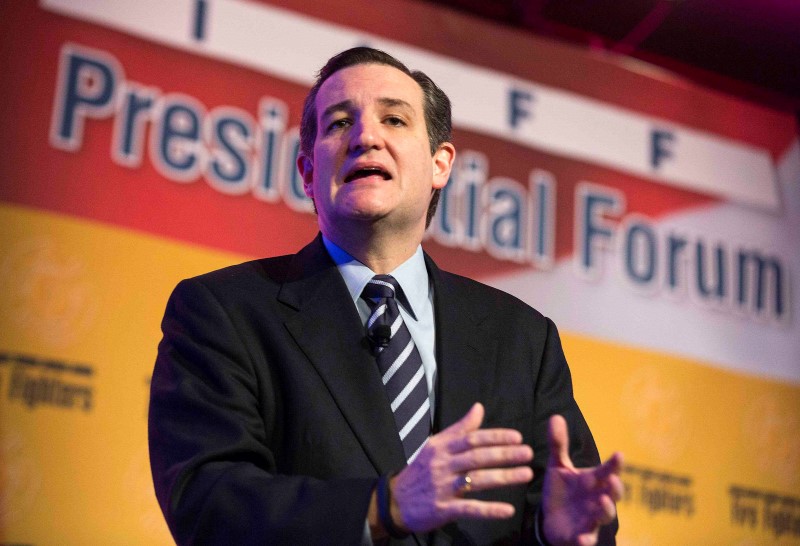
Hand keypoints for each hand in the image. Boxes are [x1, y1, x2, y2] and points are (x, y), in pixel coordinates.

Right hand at [390, 402, 533, 532]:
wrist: (396, 501)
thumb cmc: (420, 471)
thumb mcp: (435, 445)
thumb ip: (460, 428)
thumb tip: (479, 407)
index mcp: (441, 448)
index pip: (472, 439)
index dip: (495, 437)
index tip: (517, 437)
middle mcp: (442, 465)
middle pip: (477, 457)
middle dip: (504, 454)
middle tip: (527, 453)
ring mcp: (443, 488)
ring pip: (477, 480)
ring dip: (504, 477)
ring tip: (526, 474)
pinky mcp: (443, 509)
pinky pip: (469, 509)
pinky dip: (489, 510)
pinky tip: (507, 510)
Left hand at [541, 415, 623, 545]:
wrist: (551, 520)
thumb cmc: (561, 491)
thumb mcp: (557, 466)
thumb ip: (559, 444)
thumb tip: (556, 416)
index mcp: (593, 481)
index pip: (607, 471)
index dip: (614, 464)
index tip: (619, 454)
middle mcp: (596, 499)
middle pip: (612, 495)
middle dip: (615, 488)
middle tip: (612, 481)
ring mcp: (591, 518)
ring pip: (604, 516)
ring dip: (605, 510)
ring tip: (602, 501)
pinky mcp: (581, 536)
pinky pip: (586, 540)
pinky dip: (585, 539)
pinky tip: (582, 539)